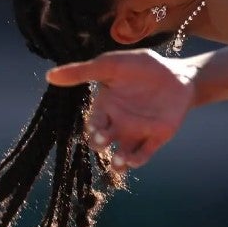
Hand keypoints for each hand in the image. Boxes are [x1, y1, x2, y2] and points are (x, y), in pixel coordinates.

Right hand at [46, 48, 196, 169]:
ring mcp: (137, 132)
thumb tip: (49, 76)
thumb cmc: (142, 68)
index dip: (92, 129)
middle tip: (102, 140)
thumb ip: (83, 72)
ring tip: (119, 160)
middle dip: (99, 144)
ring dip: (118, 161)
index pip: (93, 123)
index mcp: (106, 107)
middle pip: (103, 142)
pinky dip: (136, 160)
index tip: (95, 129)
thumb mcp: (111, 65)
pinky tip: (133, 160)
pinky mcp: (156, 137)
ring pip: (121, 155)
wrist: (178, 73)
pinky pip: (143, 154)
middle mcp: (118, 123)